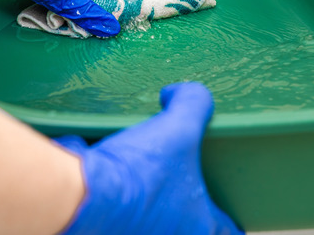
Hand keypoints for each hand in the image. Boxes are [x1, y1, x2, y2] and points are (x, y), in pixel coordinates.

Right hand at [54, 82, 243, 234]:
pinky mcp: (108, 233)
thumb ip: (193, 103)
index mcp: (198, 226)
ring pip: (153, 227)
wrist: (84, 195)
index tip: (224, 206)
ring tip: (146, 182)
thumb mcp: (178, 127)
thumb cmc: (139, 171)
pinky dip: (118, 202)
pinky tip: (112, 180)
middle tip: (182, 188)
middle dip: (187, 212)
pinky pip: (120, 221)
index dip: (229, 218)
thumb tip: (182, 92)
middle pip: (188, 230)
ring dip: (151, 209)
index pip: (228, 231)